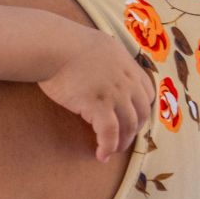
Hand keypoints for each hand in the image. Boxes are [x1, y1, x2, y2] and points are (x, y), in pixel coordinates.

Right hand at [37, 29, 153, 160]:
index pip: (147, 93)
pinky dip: (108, 146)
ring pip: (128, 125)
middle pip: (141, 112)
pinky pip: (109, 132)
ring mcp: (114, 93)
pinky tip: (101, 155)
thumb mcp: (99, 45)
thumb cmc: (66, 43)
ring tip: (112, 151)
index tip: (133, 119)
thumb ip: (109, 60)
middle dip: (134, 130)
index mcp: (127, 65)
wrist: (52, 46)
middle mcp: (126, 81)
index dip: (142, 109)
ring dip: (122, 143)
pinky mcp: (97, 105)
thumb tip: (104, 70)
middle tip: (123, 140)